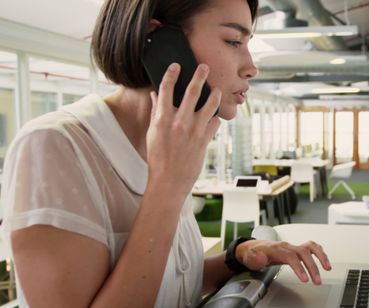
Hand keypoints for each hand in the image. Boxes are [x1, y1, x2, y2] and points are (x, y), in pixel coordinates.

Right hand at [146, 63, 220, 196]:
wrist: (169, 180)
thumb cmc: (158, 157)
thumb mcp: (152, 133)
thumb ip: (156, 112)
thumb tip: (155, 95)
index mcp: (162, 118)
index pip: (166, 89)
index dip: (171, 74)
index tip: (177, 66)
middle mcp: (180, 121)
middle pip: (193, 91)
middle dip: (200, 76)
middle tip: (205, 66)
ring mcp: (194, 130)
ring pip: (210, 104)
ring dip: (215, 94)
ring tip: (217, 90)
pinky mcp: (205, 139)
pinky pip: (215, 122)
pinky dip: (215, 118)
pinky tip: (214, 117)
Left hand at [236, 240, 331, 284]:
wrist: (253, 248)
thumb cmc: (252, 255)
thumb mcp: (249, 258)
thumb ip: (255, 259)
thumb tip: (262, 258)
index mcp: (276, 249)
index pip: (291, 257)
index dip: (300, 268)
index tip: (305, 279)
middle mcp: (286, 246)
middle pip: (303, 253)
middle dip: (312, 267)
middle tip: (317, 281)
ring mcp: (292, 246)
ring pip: (311, 247)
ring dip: (321, 257)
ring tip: (328, 268)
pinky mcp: (296, 249)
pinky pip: (311, 247)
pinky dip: (320, 253)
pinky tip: (324, 261)